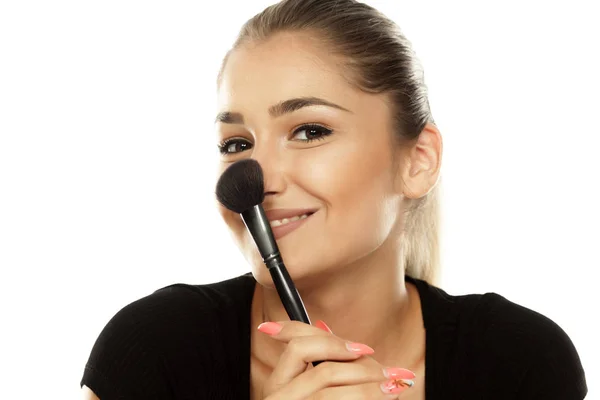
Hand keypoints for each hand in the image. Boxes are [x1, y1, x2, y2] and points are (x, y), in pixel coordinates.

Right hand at [257, 320, 414, 398]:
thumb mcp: (315, 385)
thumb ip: (321, 362)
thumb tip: (342, 337)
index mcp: (278, 382)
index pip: (298, 346)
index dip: (333, 342)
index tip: (364, 348)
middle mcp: (276, 397)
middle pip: (324, 369)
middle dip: (362, 368)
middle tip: (389, 372)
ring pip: (331, 392)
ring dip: (369, 387)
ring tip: (393, 387)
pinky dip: (366, 399)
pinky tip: (384, 399)